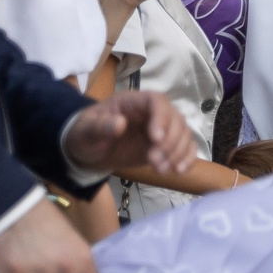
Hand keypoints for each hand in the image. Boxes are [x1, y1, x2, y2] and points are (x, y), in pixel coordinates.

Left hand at [64, 90, 194, 179]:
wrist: (89, 152)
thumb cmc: (85, 136)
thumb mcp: (86, 131)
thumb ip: (100, 126)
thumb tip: (120, 123)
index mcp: (133, 102)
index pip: (157, 101)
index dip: (161, 118)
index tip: (155, 139)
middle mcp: (152, 112)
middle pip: (175, 118)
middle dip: (169, 142)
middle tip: (154, 161)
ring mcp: (161, 128)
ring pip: (183, 134)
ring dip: (177, 153)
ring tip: (160, 169)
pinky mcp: (166, 145)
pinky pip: (185, 147)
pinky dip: (187, 158)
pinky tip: (178, 170)